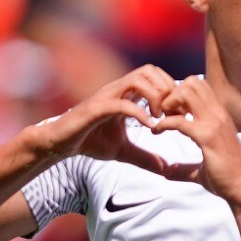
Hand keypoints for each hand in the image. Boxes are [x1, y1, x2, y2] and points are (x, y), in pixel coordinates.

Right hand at [30, 66, 176, 172]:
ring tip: (160, 119)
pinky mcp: (96, 108)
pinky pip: (121, 103)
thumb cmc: (90, 141)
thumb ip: (146, 158)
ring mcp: (106, 96)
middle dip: (167, 90)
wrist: (62, 143)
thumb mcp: (125, 151)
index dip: (171, 92)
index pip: (155, 77)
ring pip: (137, 79)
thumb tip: (166, 169)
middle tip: (173, 115)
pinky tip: (149, 127)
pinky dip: (139, 113)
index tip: (178, 115)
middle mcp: (117, 90)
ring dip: (155, 97)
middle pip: (149, 70)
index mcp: (126, 94)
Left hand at [144, 76, 240, 203]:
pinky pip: (178, 120)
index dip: (180, 95)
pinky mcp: (207, 137)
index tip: (170, 112)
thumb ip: (185, 168)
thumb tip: (168, 172)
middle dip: (173, 93)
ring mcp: (214, 124)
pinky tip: (156, 131)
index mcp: (220, 117)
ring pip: (185, 92)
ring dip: (168, 103)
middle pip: (192, 82)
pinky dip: (163, 123)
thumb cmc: (227, 181)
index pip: (200, 86)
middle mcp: (218, 115)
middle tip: (163, 112)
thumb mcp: (203, 170)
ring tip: (162, 119)